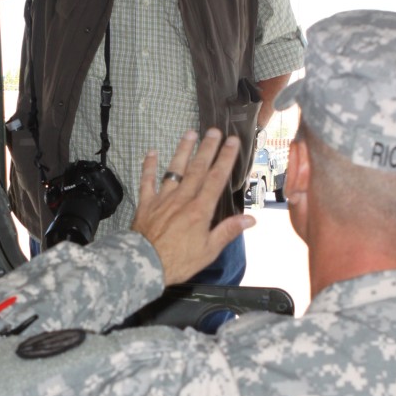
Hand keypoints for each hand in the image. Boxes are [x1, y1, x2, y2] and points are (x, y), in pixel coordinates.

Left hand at [131, 129, 254, 285]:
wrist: (144, 265)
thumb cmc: (179, 261)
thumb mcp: (209, 250)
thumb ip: (228, 231)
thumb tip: (251, 219)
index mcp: (200, 209)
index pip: (216, 179)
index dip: (225, 158)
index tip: (232, 142)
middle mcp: (182, 199)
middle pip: (197, 169)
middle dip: (207, 148)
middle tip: (214, 130)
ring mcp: (163, 199)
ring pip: (174, 170)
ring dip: (183, 151)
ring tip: (190, 133)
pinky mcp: (146, 204)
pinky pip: (147, 181)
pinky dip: (148, 166)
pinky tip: (151, 152)